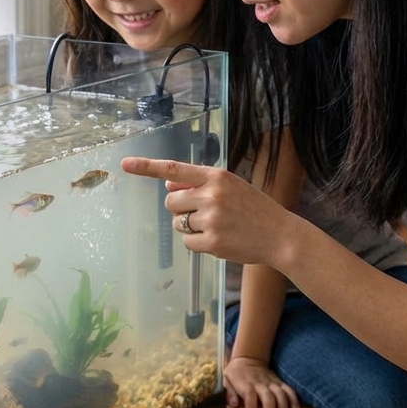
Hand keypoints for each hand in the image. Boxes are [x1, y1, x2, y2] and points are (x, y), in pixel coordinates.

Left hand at [120, 157, 291, 266]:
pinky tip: (220, 239)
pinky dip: (198, 243)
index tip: (125, 164)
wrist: (281, 235)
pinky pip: (187, 242)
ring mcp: (211, 219)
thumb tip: (169, 183)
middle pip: (171, 201)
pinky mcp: (211, 242)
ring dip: (191, 226)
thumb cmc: (255, 209)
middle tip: (204, 212)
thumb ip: (199, 183)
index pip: (173, 169)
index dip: (146, 167)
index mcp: (216, 176)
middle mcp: (211, 194)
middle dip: (181, 208)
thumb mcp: (231, 187)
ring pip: (178, 223)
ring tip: (219, 226)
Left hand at [223, 356, 300, 407]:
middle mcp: (260, 383)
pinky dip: (294, 398)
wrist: (248, 359)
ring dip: (284, 405)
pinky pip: (288, 389)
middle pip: (267, 394)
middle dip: (270, 407)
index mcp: (246, 383)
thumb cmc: (236, 373)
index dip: (251, 405)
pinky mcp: (280, 382)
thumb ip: (229, 392)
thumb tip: (233, 403)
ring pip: (280, 392)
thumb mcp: (226, 379)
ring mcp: (272, 382)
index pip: (249, 394)